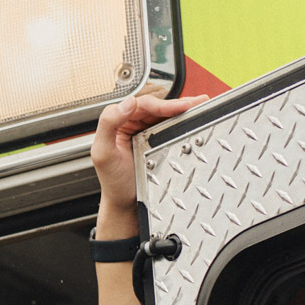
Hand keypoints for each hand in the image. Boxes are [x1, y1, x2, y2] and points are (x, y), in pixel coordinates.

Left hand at [91, 94, 209, 217]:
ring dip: (183, 109)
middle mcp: (129, 123)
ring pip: (165, 114)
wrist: (125, 203)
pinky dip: (182, 120)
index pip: (140, 106)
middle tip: (196, 103)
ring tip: (200, 105)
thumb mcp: (103, 153)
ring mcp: (144, 132)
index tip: (179, 107)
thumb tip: (127, 102)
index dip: (161, 104)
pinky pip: (170, 126)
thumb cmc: (112, 182)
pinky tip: (194, 116)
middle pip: (156, 107)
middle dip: (177, 104)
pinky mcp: (156, 141)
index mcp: (115, 122)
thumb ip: (108, 124)